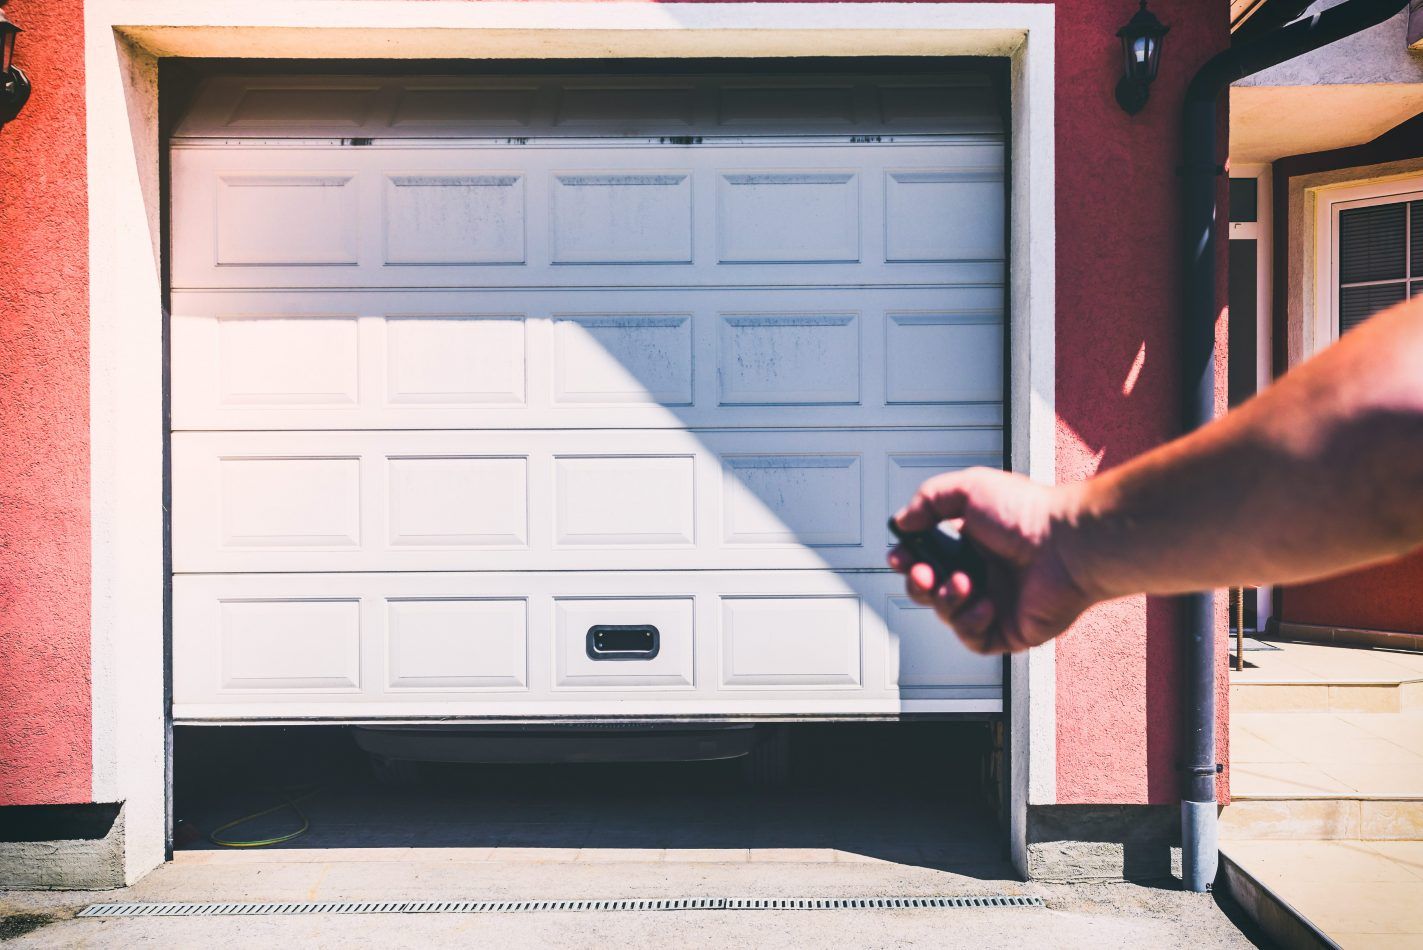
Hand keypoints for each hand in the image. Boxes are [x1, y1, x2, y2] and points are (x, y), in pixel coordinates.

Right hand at [887, 468, 1095, 654]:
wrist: (1066, 546)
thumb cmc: (1028, 514)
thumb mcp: (969, 488)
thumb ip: (928, 499)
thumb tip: (903, 522)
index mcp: (972, 543)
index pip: (927, 556)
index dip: (907, 559)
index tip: (899, 555)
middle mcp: (983, 573)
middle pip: (930, 589)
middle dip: (917, 583)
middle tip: (924, 573)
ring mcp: (996, 603)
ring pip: (947, 614)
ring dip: (946, 600)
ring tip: (965, 583)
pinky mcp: (1009, 630)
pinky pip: (973, 640)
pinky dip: (970, 623)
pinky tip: (986, 604)